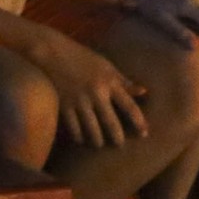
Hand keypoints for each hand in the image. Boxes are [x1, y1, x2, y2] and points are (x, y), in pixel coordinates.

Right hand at [32, 32, 147, 146]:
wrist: (53, 53)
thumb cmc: (84, 58)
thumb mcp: (107, 66)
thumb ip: (124, 81)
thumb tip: (143, 92)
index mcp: (111, 82)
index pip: (129, 106)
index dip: (138, 122)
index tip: (145, 134)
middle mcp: (97, 93)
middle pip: (110, 121)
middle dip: (117, 136)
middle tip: (121, 145)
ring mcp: (79, 100)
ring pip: (91, 127)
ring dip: (97, 139)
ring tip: (100, 145)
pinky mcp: (63, 104)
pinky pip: (73, 126)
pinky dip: (78, 135)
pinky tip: (81, 140)